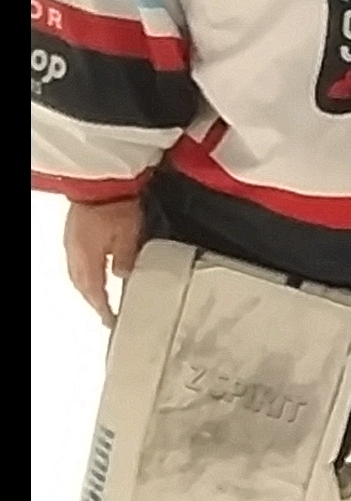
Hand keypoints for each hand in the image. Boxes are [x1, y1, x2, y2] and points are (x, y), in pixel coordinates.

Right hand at [63, 197, 143, 329]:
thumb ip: (125, 260)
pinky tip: (94, 269)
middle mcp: (74, 254)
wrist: (100, 179)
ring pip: (77, 275)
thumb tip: (123, 275)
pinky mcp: (73, 232)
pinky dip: (85, 271)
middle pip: (82, 286)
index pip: (95, 293)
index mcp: (86, 260)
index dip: (104, 309)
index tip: (112, 321)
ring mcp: (71, 242)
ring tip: (100, 294)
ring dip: (88, 287)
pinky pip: (77, 261)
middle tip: (106, 311)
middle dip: (94, 301)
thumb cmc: (114, 205)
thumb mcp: (128, 236)